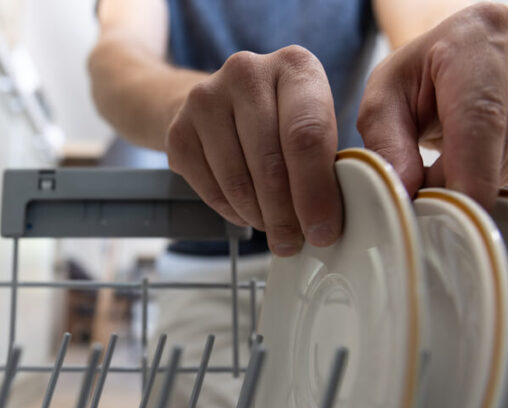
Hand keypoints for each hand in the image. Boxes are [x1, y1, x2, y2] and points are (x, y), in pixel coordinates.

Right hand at [165, 47, 340, 255]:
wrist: (218, 104)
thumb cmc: (278, 119)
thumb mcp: (313, 123)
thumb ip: (327, 162)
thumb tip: (328, 223)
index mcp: (294, 66)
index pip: (306, 135)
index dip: (315, 192)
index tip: (322, 230)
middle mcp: (247, 72)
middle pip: (270, 162)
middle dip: (286, 214)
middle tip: (294, 241)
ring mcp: (206, 99)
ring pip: (237, 181)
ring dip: (259, 217)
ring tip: (273, 228)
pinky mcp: (178, 130)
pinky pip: (210, 189)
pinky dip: (232, 212)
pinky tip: (246, 213)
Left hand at [358, 3, 507, 208]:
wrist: (453, 61)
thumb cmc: (414, 80)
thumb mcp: (383, 102)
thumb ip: (387, 146)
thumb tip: (406, 191)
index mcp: (475, 37)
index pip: (480, 113)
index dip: (472, 168)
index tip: (460, 207)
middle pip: (498, 141)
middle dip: (458, 180)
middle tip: (424, 185)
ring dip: (474, 178)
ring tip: (445, 158)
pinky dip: (493, 173)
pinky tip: (473, 157)